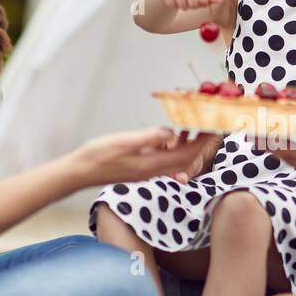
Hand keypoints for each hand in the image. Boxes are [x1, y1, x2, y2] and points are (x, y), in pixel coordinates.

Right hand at [75, 127, 212, 187]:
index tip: (216, 128)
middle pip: (186, 157)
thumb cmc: (98, 156)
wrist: (80, 171)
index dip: (204, 141)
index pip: (187, 154)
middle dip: (201, 141)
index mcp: (152, 165)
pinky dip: (173, 145)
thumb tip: (171, 133)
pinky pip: (165, 156)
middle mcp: (153, 170)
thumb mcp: (124, 142)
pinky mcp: (141, 167)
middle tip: (211, 124)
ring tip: (193, 124)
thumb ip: (150, 138)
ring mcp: (148, 170)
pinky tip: (171, 134)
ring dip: (188, 141)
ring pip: (176, 156)